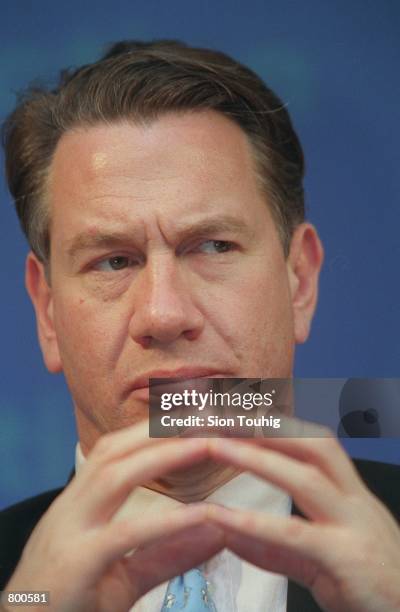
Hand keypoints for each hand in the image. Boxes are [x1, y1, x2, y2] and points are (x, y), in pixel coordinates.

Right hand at [5, 422, 223, 611]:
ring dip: (162, 456)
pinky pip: (125, 534)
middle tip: (204, 418)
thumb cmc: (70, 602)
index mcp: (78, 503)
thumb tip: (217, 533)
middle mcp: (72, 508)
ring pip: (115, 478)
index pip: (111, 451)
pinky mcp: (78, 564)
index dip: (149, 430)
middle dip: (158, 431)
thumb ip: (168, 553)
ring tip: (204, 445)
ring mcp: (71, 533)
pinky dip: (166, 521)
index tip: (188, 416)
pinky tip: (200, 514)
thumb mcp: (123, 574)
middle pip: (114, 452)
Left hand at [208, 426, 399, 611]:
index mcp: (351, 497)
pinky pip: (294, 535)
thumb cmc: (371, 586)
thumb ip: (276, 546)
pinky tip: (221, 517)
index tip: (241, 416)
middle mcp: (356, 504)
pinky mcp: (346, 560)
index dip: (279, 427)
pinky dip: (254, 524)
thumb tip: (231, 533)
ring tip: (216, 447)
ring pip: (305, 480)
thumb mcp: (322, 557)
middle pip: (314, 447)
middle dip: (269, 428)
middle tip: (223, 418)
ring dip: (256, 459)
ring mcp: (354, 528)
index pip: (316, 446)